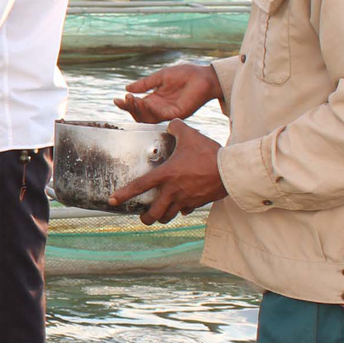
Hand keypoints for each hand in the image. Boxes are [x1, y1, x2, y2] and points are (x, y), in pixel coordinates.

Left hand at [110, 120, 226, 224]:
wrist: (230, 171)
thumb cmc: (208, 153)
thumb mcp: (190, 136)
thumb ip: (176, 128)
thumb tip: (171, 124)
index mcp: (166, 175)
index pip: (139, 186)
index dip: (124, 194)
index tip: (112, 200)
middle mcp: (172, 191)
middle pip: (153, 213)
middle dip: (146, 218)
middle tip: (143, 216)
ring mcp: (185, 199)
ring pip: (168, 216)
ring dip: (162, 217)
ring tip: (159, 215)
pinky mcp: (197, 203)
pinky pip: (186, 210)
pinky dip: (182, 210)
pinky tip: (182, 207)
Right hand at [114, 62, 219, 122]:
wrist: (204, 76)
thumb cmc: (185, 74)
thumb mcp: (161, 76)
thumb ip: (145, 84)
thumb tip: (127, 88)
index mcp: (155, 99)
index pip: (137, 105)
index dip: (127, 104)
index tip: (116, 99)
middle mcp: (160, 107)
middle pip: (140, 114)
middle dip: (129, 108)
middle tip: (123, 100)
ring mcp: (168, 112)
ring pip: (147, 118)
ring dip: (137, 110)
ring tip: (131, 100)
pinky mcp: (176, 114)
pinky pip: (160, 116)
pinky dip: (149, 111)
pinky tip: (143, 103)